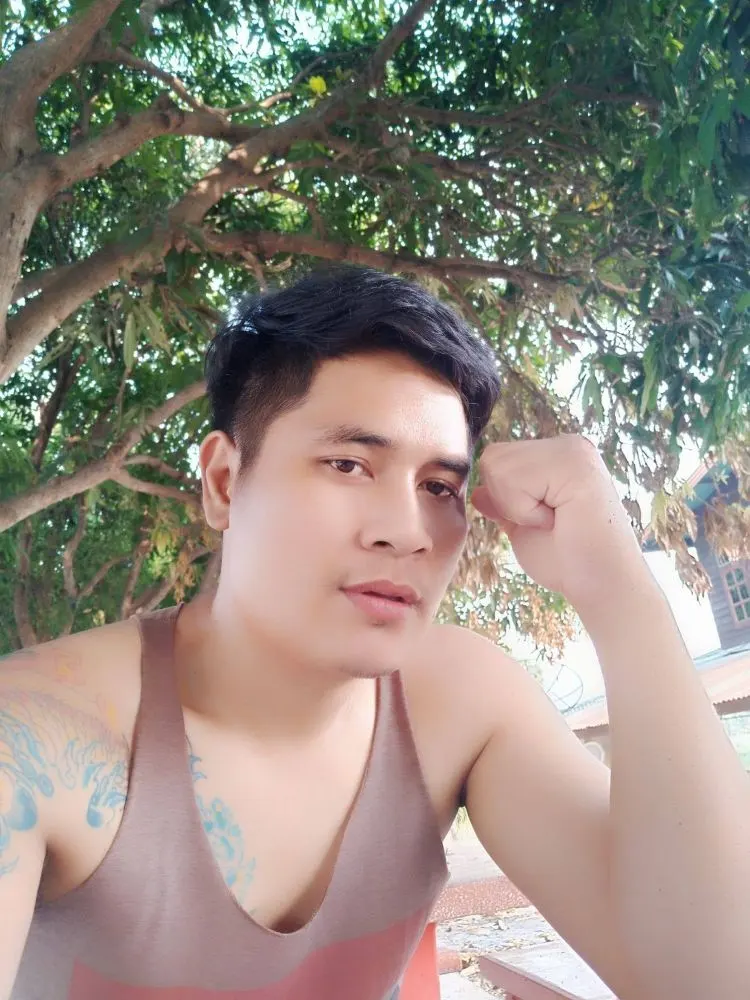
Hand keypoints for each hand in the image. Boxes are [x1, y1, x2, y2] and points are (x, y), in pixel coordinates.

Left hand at [471, 435, 650, 614]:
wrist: (603, 586)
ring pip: (497, 466)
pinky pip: (513, 478)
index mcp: (557, 456)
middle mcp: (567, 445)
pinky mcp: (576, 463)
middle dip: (507, 500)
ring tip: (554, 520)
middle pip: (493, 457)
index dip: (505, 499)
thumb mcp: (523, 528)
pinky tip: (558, 519)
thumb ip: (503, 505)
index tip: (543, 521)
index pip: (497, 459)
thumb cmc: (567, 562)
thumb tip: (478, 492)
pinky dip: (524, 509)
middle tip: (548, 521)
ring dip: (517, 506)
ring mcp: (573, 450)